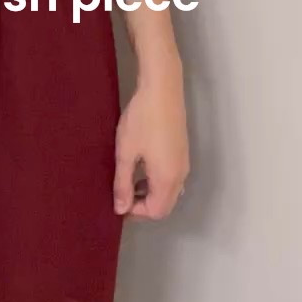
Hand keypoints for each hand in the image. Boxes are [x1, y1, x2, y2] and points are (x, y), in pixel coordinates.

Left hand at [113, 60, 188, 219]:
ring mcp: (184, 163)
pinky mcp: (183, 151)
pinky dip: (157, 181)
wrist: (162, 88)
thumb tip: (121, 209)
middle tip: (122, 194)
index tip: (117, 202)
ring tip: (128, 180)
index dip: (136, 212)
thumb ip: (123, 183)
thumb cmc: (141, 120)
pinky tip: (141, 166)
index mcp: (167, 179)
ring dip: (150, 193)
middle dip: (143, 205)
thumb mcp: (126, 153)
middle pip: (165, 205)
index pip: (155, 211)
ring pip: (170, 192)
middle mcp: (181, 175)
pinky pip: (172, 178)